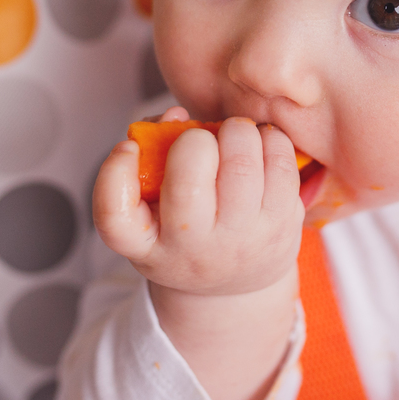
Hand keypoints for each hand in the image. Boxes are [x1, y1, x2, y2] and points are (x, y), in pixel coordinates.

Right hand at [93, 108, 304, 294]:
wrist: (237, 282)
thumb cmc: (185, 229)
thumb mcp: (153, 210)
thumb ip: (153, 156)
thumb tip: (176, 116)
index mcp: (148, 245)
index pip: (115, 217)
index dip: (115, 173)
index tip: (127, 147)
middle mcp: (193, 249)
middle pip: (189, 186)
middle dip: (197, 141)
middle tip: (201, 138)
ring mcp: (242, 241)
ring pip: (242, 167)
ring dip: (238, 132)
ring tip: (234, 135)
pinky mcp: (283, 226)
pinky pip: (282, 166)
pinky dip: (272, 139)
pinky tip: (262, 143)